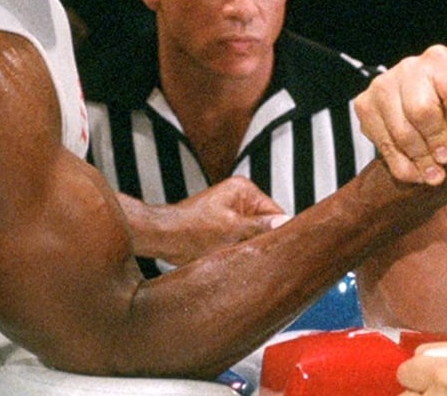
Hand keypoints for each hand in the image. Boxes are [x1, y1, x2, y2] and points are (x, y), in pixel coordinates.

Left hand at [124, 176, 286, 264]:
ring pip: (253, 233)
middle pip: (265, 223)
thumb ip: (259, 226)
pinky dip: (239, 248)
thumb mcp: (230, 230)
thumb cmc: (189, 230)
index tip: (282, 250)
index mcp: (244, 190)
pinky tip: (231, 256)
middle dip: (262, 240)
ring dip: (249, 246)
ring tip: (239, 255)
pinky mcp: (223, 224)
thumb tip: (285, 223)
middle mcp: (240, 196)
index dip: (278, 232)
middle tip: (258, 255)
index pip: (275, 212)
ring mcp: (231, 210)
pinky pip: (241, 237)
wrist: (161, 237)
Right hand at [354, 45, 446, 185]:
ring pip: (401, 131)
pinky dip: (402, 166)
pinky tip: (417, 174)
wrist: (429, 118)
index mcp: (441, 59)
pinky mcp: (365, 105)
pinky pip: (382, 143)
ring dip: (421, 158)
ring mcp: (384, 85)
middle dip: (436, 140)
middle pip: (422, 110)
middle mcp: (410, 66)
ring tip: (436, 174)